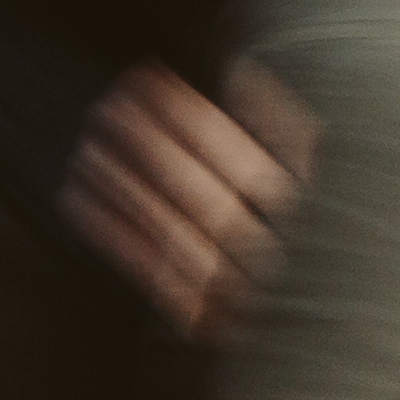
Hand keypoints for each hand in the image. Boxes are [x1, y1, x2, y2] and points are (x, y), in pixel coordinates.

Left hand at [64, 62, 307, 340]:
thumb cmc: (320, 230)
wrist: (319, 329)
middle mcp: (274, 251)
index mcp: (311, 213)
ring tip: (86, 145)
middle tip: (106, 106)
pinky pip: (146, 269)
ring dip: (122, 184)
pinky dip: (109, 232)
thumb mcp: (325, 173)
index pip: (239, 155)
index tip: (147, 77)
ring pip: (168, 230)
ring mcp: (237, 291)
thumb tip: (241, 69)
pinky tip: (75, 195)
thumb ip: (287, 125)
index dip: (189, 114)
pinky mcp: (202, 321)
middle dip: (149, 145)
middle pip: (200, 191)